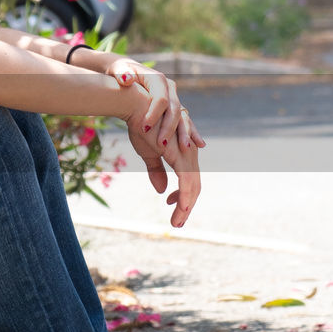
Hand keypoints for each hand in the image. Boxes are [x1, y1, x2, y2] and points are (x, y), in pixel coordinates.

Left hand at [107, 58, 205, 155]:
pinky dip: (190, 133)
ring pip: (182, 116)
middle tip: (162, 145)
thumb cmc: (121, 72)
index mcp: (158, 79)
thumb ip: (122, 73)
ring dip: (184, 133)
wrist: (127, 72)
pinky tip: (199, 145)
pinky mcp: (173, 107)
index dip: (154, 114)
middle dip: (169, 128)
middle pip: (174, 109)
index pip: (160, 98)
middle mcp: (169, 88)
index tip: (144, 129)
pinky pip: (183, 121)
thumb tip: (126, 79)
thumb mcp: (119, 69)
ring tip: (185, 149)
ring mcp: (173, 98)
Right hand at [125, 110, 200, 227]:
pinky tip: (181, 209)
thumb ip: (156, 171)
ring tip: (178, 222)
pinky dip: (185, 197)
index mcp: (184, 153)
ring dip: (186, 207)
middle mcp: (190, 154)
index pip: (190, 180)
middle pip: (195, 187)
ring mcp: (187, 155)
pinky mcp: (180, 156)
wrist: (138, 108)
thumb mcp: (148, 153)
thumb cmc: (142, 126)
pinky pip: (187, 182)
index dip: (184, 197)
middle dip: (187, 207)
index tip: (173, 207)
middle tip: (178, 223)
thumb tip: (162, 190)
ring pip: (193, 187)